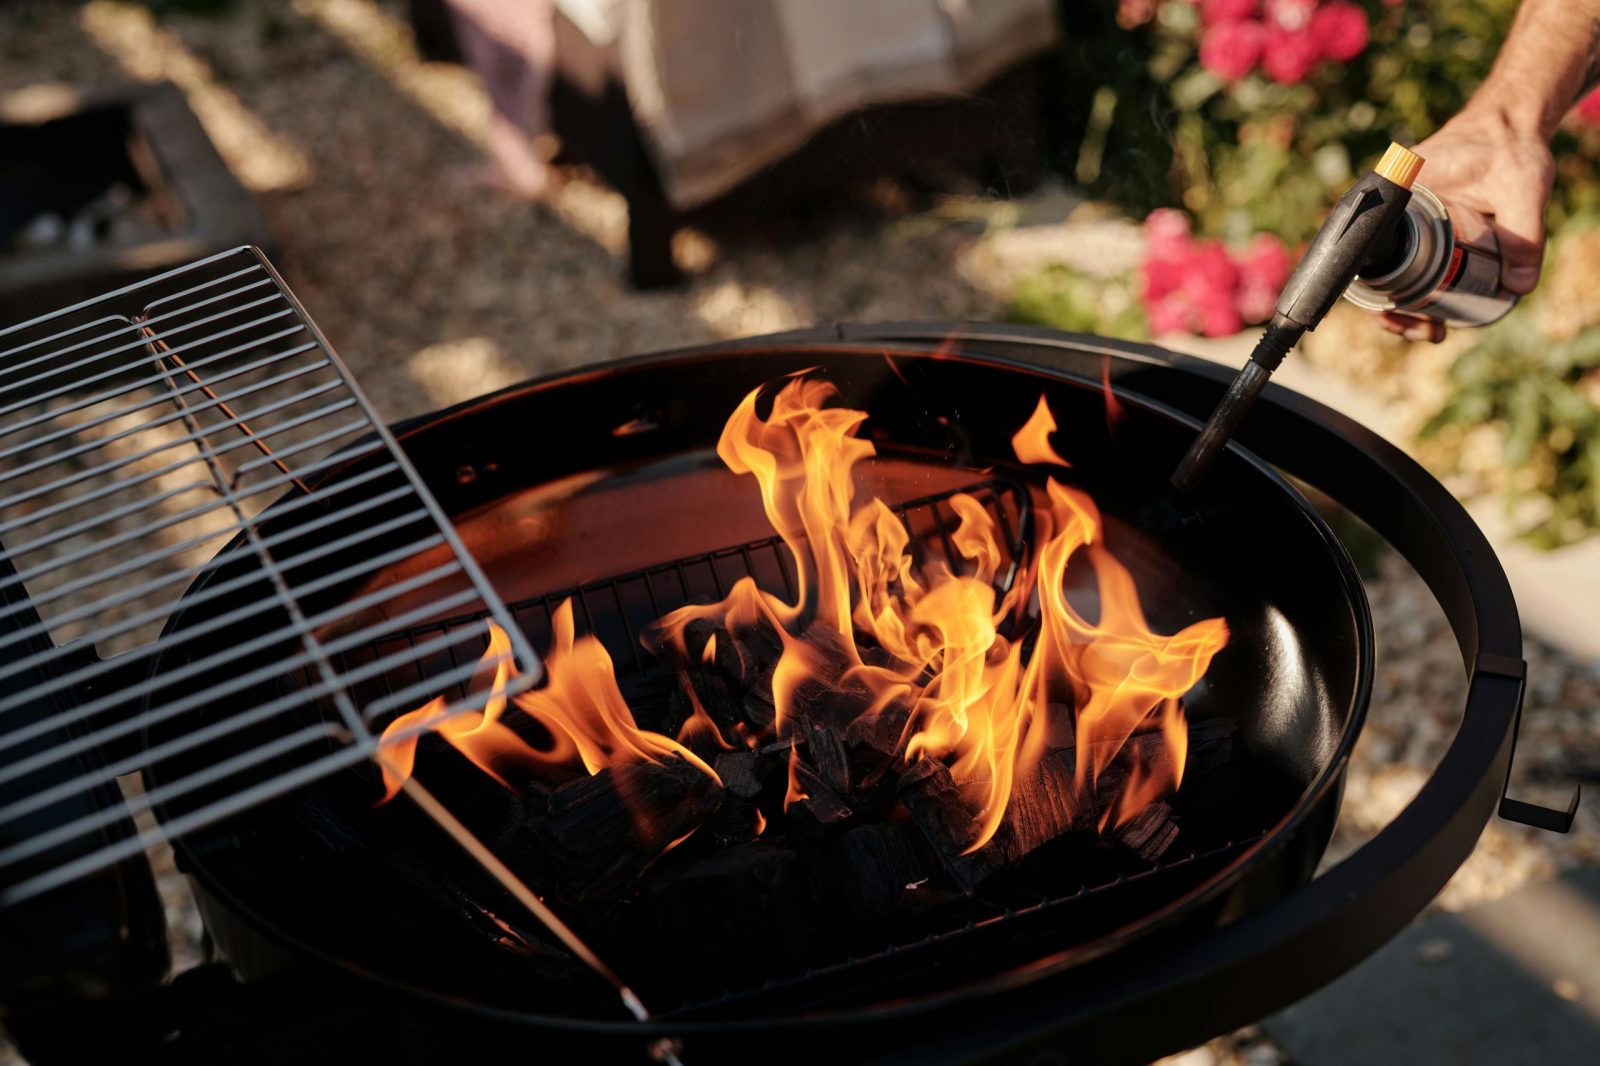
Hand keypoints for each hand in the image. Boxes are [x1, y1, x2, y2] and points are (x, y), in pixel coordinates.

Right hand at [1377, 105, 1554, 343]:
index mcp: (1398, 191)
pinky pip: (1405, 264)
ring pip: (1389, 273)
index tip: (1397, 315)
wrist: (1512, 121)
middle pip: (1373, 271)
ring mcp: (1402, 219)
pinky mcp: (1418, 228)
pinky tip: (1437, 311)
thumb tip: (1519, 287)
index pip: (1365, 247)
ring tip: (1433, 331)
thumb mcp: (1524, 190)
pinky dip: (1416, 291)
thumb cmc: (1510, 144)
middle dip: (1394, 311)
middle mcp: (1391, 207)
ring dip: (1405, 307)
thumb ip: (1525, 236)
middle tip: (1426, 332)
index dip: (1373, 290)